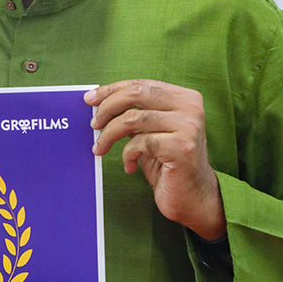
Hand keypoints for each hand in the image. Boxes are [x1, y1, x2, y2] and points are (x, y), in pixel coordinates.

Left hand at [85, 80, 225, 240]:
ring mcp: (188, 126)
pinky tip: (129, 166)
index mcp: (184, 98)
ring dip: (109, 135)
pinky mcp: (181, 147)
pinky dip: (127, 155)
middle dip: (107, 108)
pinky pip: (139, 143)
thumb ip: (135, 115)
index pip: (142, 85)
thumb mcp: (150, 133)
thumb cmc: (168, 165)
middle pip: (136, 94)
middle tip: (94, 124)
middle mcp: (190, 107)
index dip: (112, 90)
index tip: (90, 99)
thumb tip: (101, 103)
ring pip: (133, 119)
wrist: (192, 197)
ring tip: (100, 148)